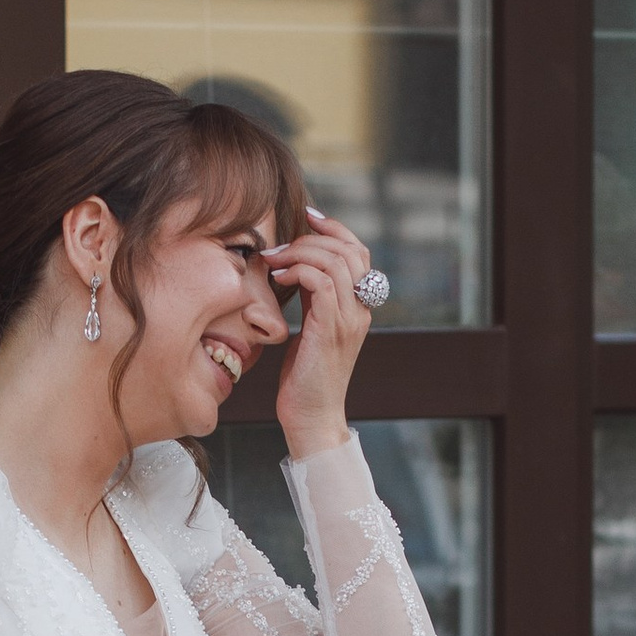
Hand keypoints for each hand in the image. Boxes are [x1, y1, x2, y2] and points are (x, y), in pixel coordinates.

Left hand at [261, 209, 377, 460]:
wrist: (312, 418)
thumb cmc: (304, 379)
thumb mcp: (310, 329)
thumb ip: (312, 300)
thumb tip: (293, 268)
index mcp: (358, 307)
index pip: (358, 252)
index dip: (334, 229)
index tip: (307, 217)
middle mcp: (360, 310)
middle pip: (349, 250)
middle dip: (312, 237)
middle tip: (279, 245)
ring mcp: (350, 319)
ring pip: (336, 261)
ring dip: (300, 252)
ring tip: (274, 260)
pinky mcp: (332, 330)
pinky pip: (323, 282)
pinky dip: (299, 270)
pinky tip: (279, 276)